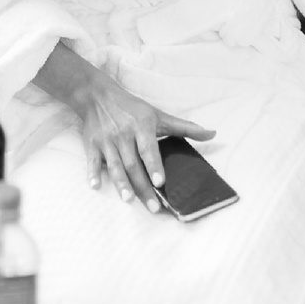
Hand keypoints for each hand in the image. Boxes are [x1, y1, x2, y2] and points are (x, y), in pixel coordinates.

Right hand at [65, 68, 215, 210]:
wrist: (98, 96)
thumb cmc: (133, 109)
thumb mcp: (159, 115)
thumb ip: (185, 127)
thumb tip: (213, 133)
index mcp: (142, 126)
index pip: (149, 149)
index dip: (154, 166)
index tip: (161, 182)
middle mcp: (124, 134)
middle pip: (133, 164)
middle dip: (143, 187)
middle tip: (154, 207)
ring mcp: (106, 141)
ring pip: (114, 165)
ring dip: (120, 184)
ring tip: (128, 200)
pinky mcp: (91, 145)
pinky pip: (92, 161)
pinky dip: (92, 173)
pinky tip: (96, 186)